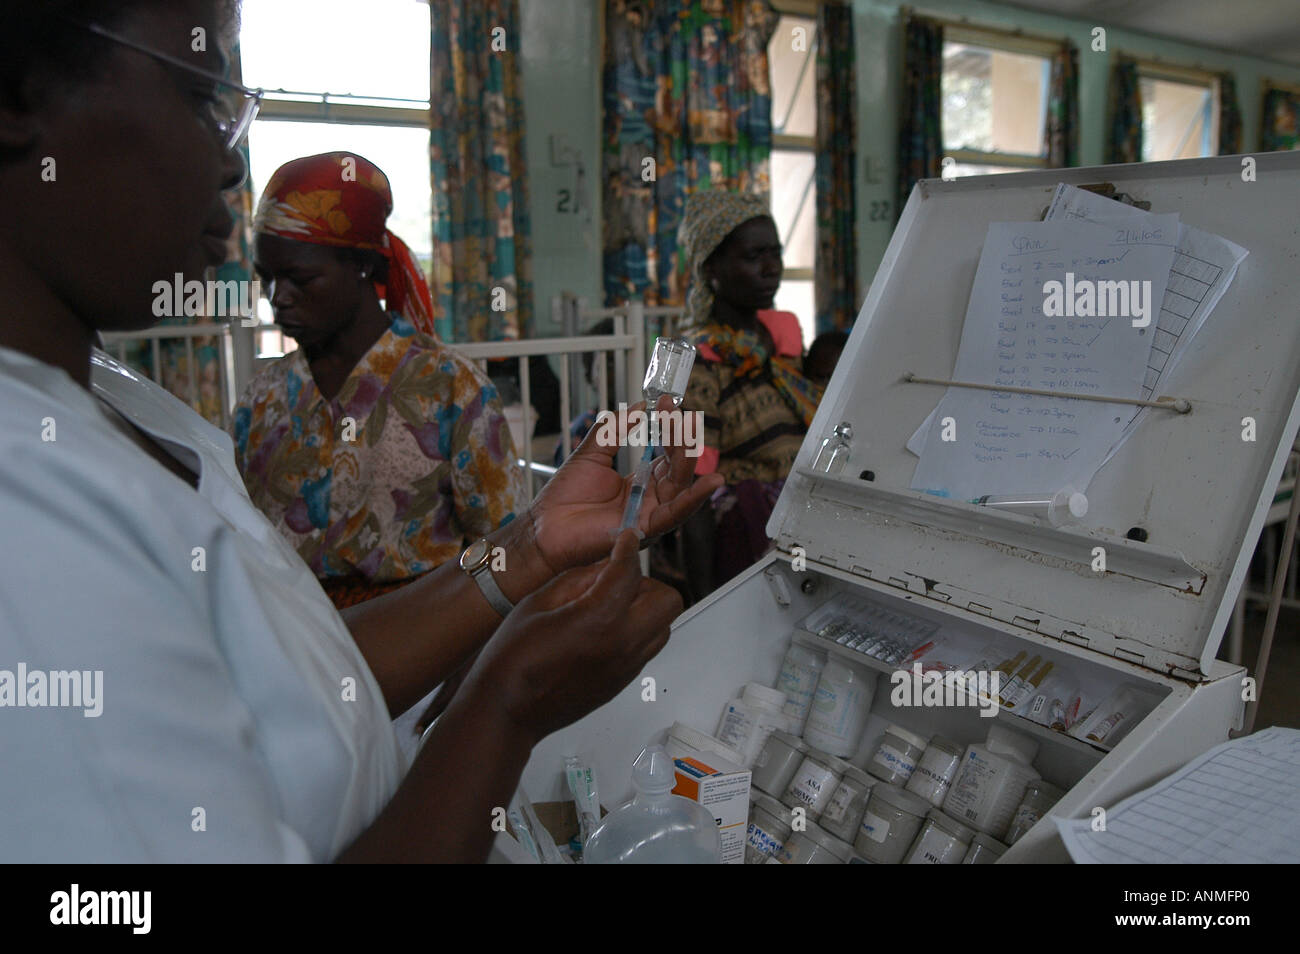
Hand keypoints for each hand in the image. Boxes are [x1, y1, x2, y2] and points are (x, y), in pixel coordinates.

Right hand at [463, 530, 680, 744]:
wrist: (508, 711)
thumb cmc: (512, 658)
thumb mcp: (539, 602)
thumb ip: (579, 580)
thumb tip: (605, 567)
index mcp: (599, 619)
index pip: (630, 572)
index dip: (627, 549)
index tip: (624, 541)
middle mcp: (622, 644)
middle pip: (667, 600)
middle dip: (646, 582)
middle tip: (618, 580)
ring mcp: (627, 667)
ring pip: (664, 626)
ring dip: (646, 608)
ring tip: (613, 606)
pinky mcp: (624, 682)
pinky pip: (648, 647)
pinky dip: (638, 630)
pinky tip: (606, 629)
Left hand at [528, 394, 723, 573]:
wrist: (543, 527)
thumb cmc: (564, 497)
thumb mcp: (591, 453)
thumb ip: (614, 430)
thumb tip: (639, 407)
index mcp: (641, 482)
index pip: (666, 452)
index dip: (669, 427)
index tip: (666, 401)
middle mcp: (650, 499)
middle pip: (678, 467)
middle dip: (680, 438)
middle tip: (679, 413)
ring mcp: (649, 514)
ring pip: (681, 488)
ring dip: (690, 462)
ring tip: (693, 437)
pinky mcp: (644, 531)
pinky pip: (674, 515)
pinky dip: (693, 500)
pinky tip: (708, 484)